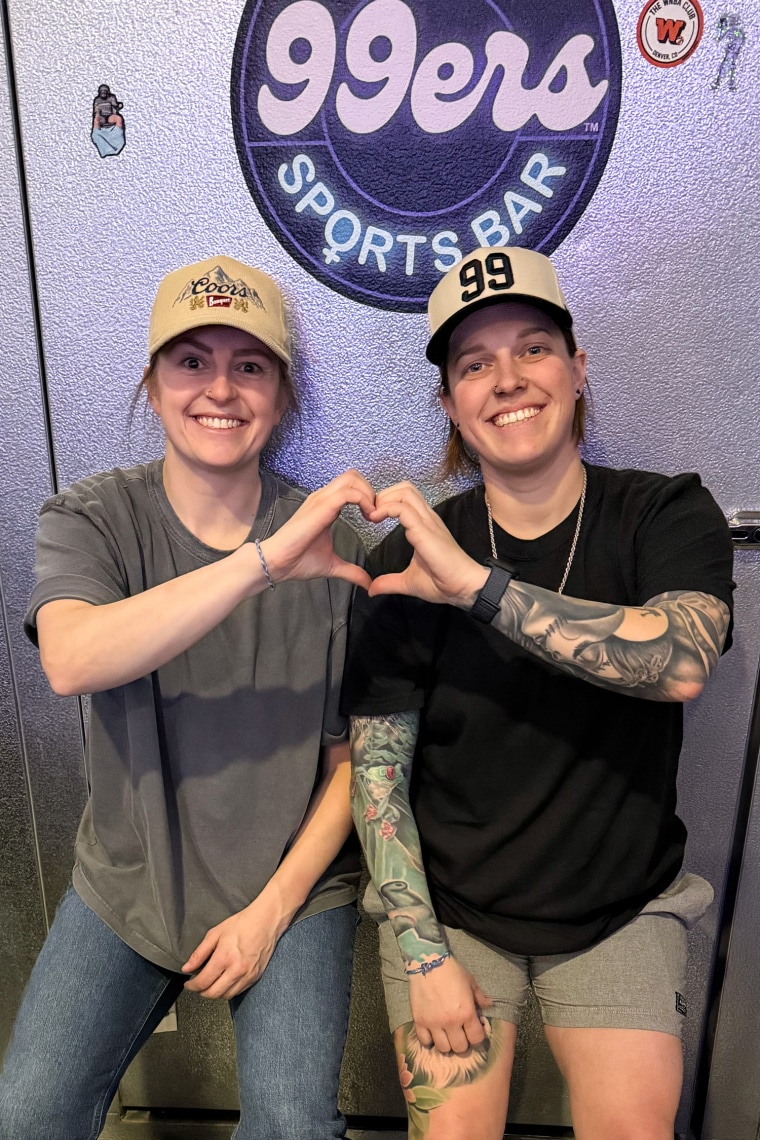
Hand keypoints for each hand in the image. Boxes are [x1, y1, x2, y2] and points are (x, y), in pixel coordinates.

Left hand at [181, 896, 285, 999]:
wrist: (266, 921)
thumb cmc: (242, 924)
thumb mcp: (215, 933)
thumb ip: (199, 953)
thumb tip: (187, 968)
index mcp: (224, 958)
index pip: (203, 982)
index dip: (192, 986)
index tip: (188, 984)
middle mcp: (236, 970)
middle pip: (213, 994)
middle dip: (201, 992)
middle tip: (197, 985)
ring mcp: (247, 975)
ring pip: (226, 996)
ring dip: (215, 993)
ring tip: (211, 983)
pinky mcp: (255, 977)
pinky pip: (238, 991)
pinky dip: (229, 990)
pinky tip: (225, 981)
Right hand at [262, 470, 374, 590]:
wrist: (276, 562)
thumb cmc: (297, 560)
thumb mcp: (332, 565)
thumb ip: (352, 571)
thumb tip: (367, 583)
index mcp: (326, 506)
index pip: (351, 486)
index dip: (368, 498)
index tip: (375, 519)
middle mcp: (323, 498)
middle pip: (353, 476)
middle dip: (370, 491)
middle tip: (375, 514)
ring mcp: (321, 500)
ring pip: (352, 479)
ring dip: (369, 494)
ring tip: (372, 516)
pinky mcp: (321, 507)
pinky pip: (348, 493)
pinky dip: (363, 501)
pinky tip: (368, 518)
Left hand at [368, 482, 487, 606]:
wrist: (464, 588)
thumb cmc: (443, 582)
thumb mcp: (408, 582)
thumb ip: (389, 582)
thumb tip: (373, 589)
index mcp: (424, 525)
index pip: (405, 498)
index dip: (385, 502)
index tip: (372, 518)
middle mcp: (427, 518)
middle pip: (405, 488)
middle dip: (383, 495)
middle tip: (371, 514)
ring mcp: (427, 522)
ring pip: (405, 492)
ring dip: (384, 500)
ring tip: (373, 516)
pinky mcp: (425, 530)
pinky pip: (403, 509)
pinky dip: (386, 509)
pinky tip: (376, 520)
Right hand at [409, 956, 491, 1052]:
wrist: (428, 961)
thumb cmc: (452, 970)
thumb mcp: (470, 982)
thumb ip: (480, 997)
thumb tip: (490, 1005)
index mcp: (466, 1012)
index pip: (476, 1039)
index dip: (477, 1037)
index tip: (474, 1032)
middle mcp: (451, 1022)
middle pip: (460, 1047)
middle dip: (462, 1042)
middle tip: (460, 1034)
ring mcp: (433, 1023)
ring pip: (443, 1048)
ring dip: (447, 1043)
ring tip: (446, 1034)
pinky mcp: (419, 1021)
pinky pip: (424, 1041)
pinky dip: (429, 1040)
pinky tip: (432, 1032)